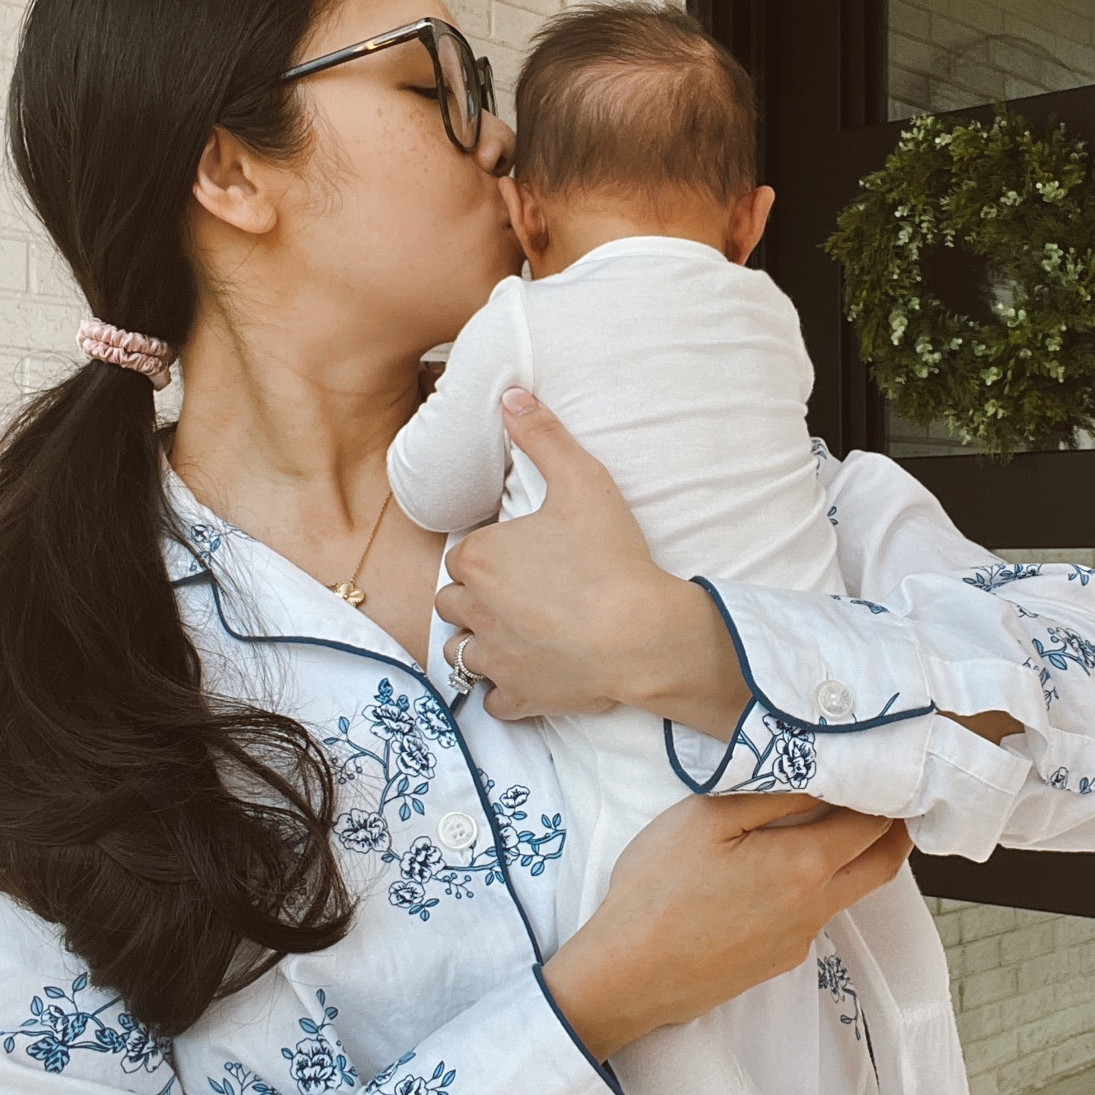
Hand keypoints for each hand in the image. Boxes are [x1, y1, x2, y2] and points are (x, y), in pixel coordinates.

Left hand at [435, 391, 749, 736]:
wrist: (641, 634)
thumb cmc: (611, 559)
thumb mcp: (583, 481)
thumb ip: (543, 436)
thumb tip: (512, 395)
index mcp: (477, 559)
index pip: (463, 555)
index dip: (490, 555)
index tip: (522, 556)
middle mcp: (473, 611)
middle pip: (453, 602)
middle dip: (476, 598)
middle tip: (519, 592)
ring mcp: (495, 658)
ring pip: (462, 652)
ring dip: (480, 642)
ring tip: (515, 633)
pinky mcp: (519, 696)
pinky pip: (494, 699)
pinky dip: (506, 690)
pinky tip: (529, 675)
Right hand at [541, 792, 911, 1062]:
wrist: (627, 976)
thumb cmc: (660, 888)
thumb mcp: (709, 817)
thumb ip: (773, 793)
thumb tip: (823, 775)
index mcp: (806, 865)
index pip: (875, 825)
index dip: (886, 794)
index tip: (883, 770)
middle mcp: (816, 907)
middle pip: (881, 866)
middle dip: (893, 830)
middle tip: (887, 799)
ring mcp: (798, 941)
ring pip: (848, 893)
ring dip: (853, 859)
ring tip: (828, 825)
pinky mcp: (776, 962)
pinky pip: (812, 917)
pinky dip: (813, 888)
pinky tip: (772, 874)